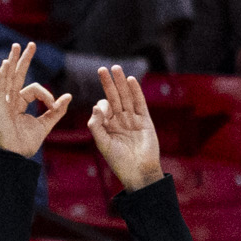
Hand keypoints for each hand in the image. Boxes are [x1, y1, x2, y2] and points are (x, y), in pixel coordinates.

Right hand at [0, 41, 70, 160]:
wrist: (16, 157)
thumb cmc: (26, 143)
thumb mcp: (45, 125)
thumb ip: (56, 111)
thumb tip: (69, 96)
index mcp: (20, 103)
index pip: (35, 90)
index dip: (48, 95)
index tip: (55, 105)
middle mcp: (11, 100)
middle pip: (18, 75)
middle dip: (24, 59)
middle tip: (31, 44)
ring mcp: (3, 102)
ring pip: (9, 77)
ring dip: (13, 61)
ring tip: (17, 46)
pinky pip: (0, 88)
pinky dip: (3, 76)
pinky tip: (7, 63)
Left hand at [86, 63, 163, 191]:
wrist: (139, 172)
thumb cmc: (119, 161)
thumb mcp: (102, 143)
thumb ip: (96, 125)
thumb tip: (96, 106)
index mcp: (109, 126)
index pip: (103, 108)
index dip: (101, 105)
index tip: (102, 111)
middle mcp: (120, 120)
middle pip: (114, 98)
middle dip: (108, 83)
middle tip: (102, 69)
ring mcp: (133, 120)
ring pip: (126, 97)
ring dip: (121, 83)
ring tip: (116, 68)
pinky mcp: (145, 121)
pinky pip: (140, 103)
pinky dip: (136, 92)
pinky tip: (131, 80)